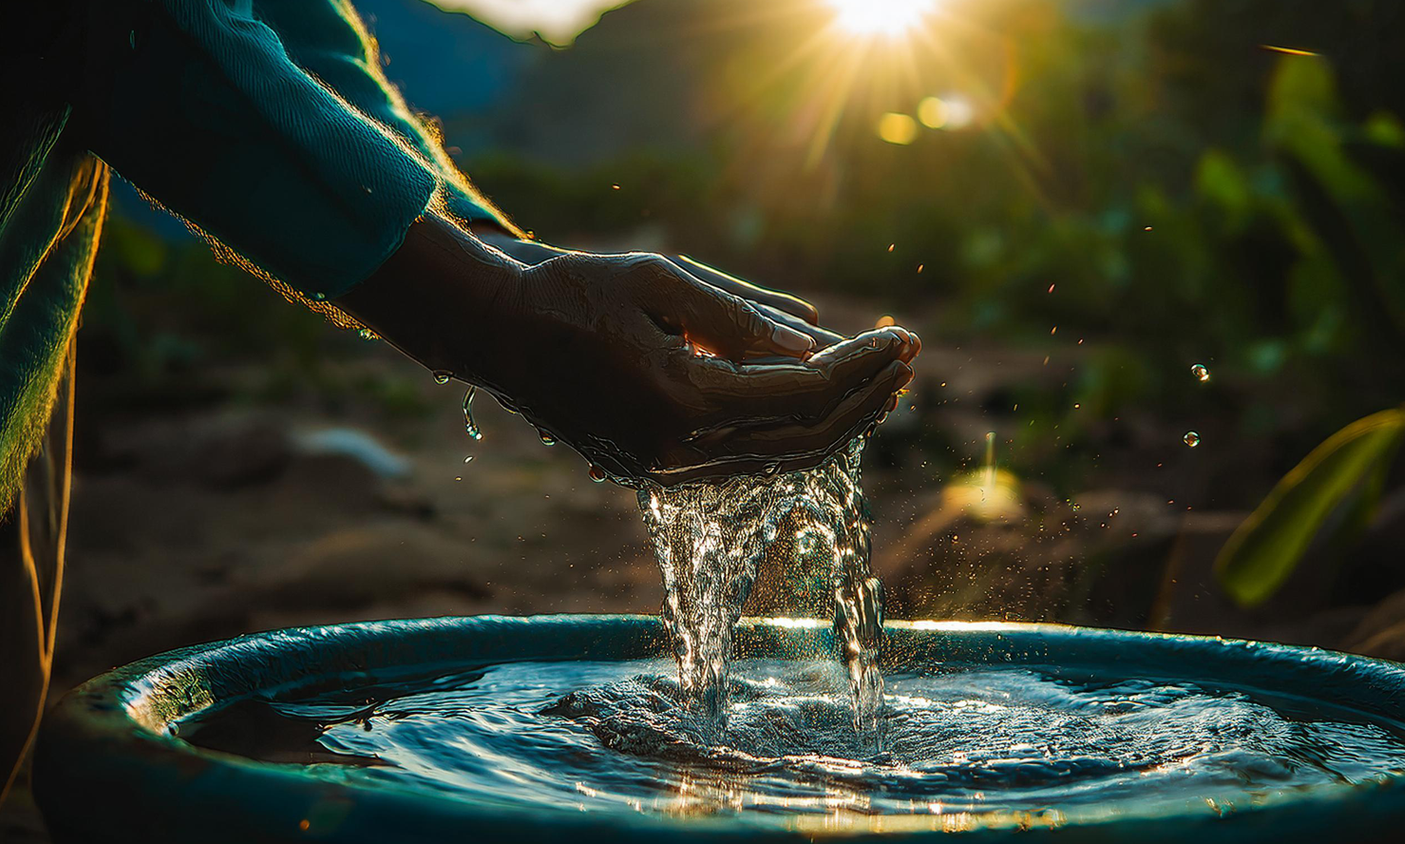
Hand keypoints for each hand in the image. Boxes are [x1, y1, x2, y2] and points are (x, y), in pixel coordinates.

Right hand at [340, 217, 917, 485]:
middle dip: (865, 401)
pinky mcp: (654, 469)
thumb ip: (742, 317)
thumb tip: (818, 346)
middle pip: (802, 441)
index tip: (906, 336)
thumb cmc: (573, 292)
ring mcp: (664, 469)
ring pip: (777, 461)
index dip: (863, 369)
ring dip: (836, 425)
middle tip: (909, 362)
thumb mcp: (661, 281)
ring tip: (881, 386)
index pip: (803, 397)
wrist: (496, 333)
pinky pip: (743, 463)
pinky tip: (820, 409)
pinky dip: (791, 437)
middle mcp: (678, 451)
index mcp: (681, 402)